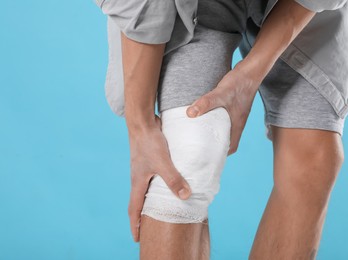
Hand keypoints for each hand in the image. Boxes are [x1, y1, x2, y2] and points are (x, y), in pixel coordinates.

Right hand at [127, 114, 191, 241]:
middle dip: (144, 216)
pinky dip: (160, 186)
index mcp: (138, 182)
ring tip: (162, 209)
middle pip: (140, 201)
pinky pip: (155, 178)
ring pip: (148, 190)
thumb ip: (174, 179)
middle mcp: (139, 178)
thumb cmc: (149, 142)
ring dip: (153, 200)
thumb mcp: (162, 163)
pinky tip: (171, 184)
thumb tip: (186, 196)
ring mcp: (144, 169)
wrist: (143, 121)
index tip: (137, 239)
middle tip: (151, 228)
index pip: (134, 209)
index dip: (135, 225)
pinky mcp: (151, 160)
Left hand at [186, 60, 259, 154]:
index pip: (231, 147)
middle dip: (214, 146)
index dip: (221, 155)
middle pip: (226, 140)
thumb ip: (206, 103)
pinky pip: (223, 119)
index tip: (208, 158)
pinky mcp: (232, 105)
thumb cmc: (239, 83)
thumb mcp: (221, 93)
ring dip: (214, 133)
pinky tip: (203, 117)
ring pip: (225, 129)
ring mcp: (236, 113)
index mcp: (237, 124)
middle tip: (199, 148)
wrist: (250, 70)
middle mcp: (237, 121)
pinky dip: (214, 121)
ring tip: (198, 135)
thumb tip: (190, 114)